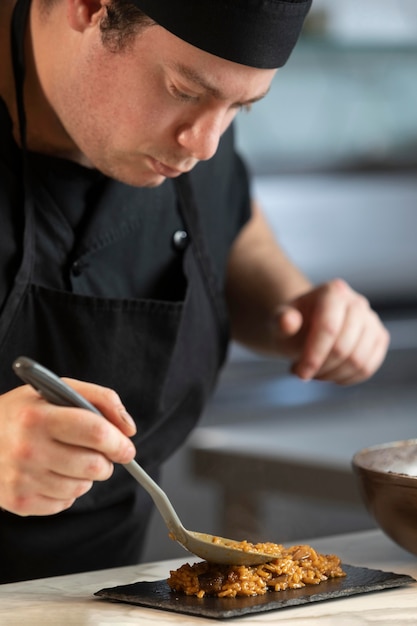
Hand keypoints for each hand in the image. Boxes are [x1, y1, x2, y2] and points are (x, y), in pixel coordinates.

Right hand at [0, 380, 135, 515]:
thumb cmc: (24, 412)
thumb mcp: (57, 390)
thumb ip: (100, 399)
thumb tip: (128, 428)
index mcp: (38, 417)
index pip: (94, 432)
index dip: (118, 442)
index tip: (126, 446)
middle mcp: (28, 449)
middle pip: (92, 465)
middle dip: (106, 461)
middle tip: (101, 454)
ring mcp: (21, 479)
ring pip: (82, 487)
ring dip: (87, 476)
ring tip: (70, 459)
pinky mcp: (19, 502)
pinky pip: (64, 503)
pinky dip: (68, 490)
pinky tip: (53, 473)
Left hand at [273, 279, 389, 384]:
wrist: (306, 328)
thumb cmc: (293, 327)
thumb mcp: (279, 323)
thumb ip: (281, 321)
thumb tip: (287, 321)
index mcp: (332, 291)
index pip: (328, 328)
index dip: (313, 356)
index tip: (299, 373)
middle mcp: (357, 302)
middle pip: (343, 347)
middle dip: (321, 367)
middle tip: (302, 373)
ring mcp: (372, 320)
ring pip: (358, 361)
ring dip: (332, 375)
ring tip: (314, 373)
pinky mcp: (379, 338)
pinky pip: (368, 368)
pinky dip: (347, 379)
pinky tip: (330, 376)